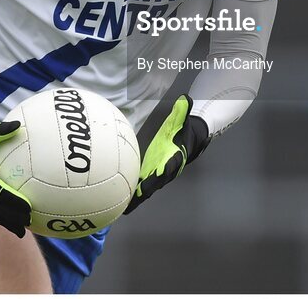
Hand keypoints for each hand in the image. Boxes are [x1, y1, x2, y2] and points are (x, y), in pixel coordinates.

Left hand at [124, 95, 209, 214]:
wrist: (190, 137)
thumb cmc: (184, 129)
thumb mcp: (183, 119)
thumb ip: (182, 111)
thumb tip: (184, 99)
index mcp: (174, 159)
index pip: (165, 170)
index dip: (155, 178)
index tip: (144, 188)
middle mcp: (165, 170)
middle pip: (152, 185)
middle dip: (140, 195)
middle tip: (126, 205)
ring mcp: (156, 172)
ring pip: (145, 187)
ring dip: (133, 197)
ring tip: (118, 207)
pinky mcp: (149, 171)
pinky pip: (139, 183)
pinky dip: (130, 191)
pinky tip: (117, 196)